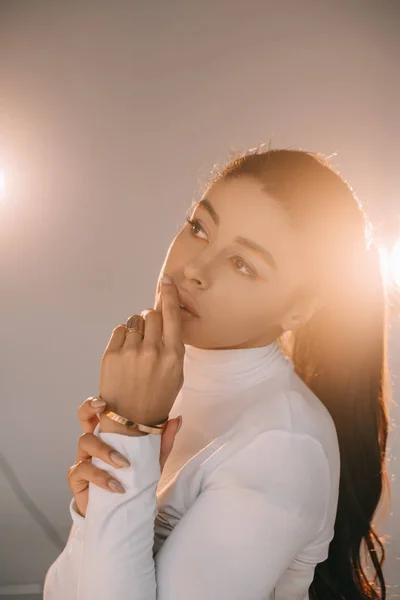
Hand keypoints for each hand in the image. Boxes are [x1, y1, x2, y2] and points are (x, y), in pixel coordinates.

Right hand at [67, 396, 181, 517]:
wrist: (122, 513)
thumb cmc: (133, 480)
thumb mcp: (152, 461)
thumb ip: (163, 441)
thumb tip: (176, 418)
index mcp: (108, 434)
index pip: (99, 411)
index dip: (95, 402)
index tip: (104, 400)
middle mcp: (93, 442)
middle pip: (83, 418)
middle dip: (88, 410)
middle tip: (102, 409)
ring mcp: (83, 458)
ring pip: (85, 442)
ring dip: (105, 451)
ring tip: (124, 464)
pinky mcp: (77, 479)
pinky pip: (83, 471)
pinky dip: (101, 478)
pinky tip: (117, 487)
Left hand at [98, 276, 184, 424]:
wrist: (132, 420)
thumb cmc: (158, 396)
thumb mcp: (177, 373)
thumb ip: (173, 345)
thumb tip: (165, 317)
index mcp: (173, 354)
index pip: (172, 315)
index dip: (169, 294)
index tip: (166, 281)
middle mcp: (153, 350)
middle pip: (151, 314)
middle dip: (151, 319)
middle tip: (150, 334)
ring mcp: (130, 353)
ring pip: (135, 321)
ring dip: (137, 329)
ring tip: (136, 348)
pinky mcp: (111, 355)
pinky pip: (119, 330)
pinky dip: (123, 336)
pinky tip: (126, 352)